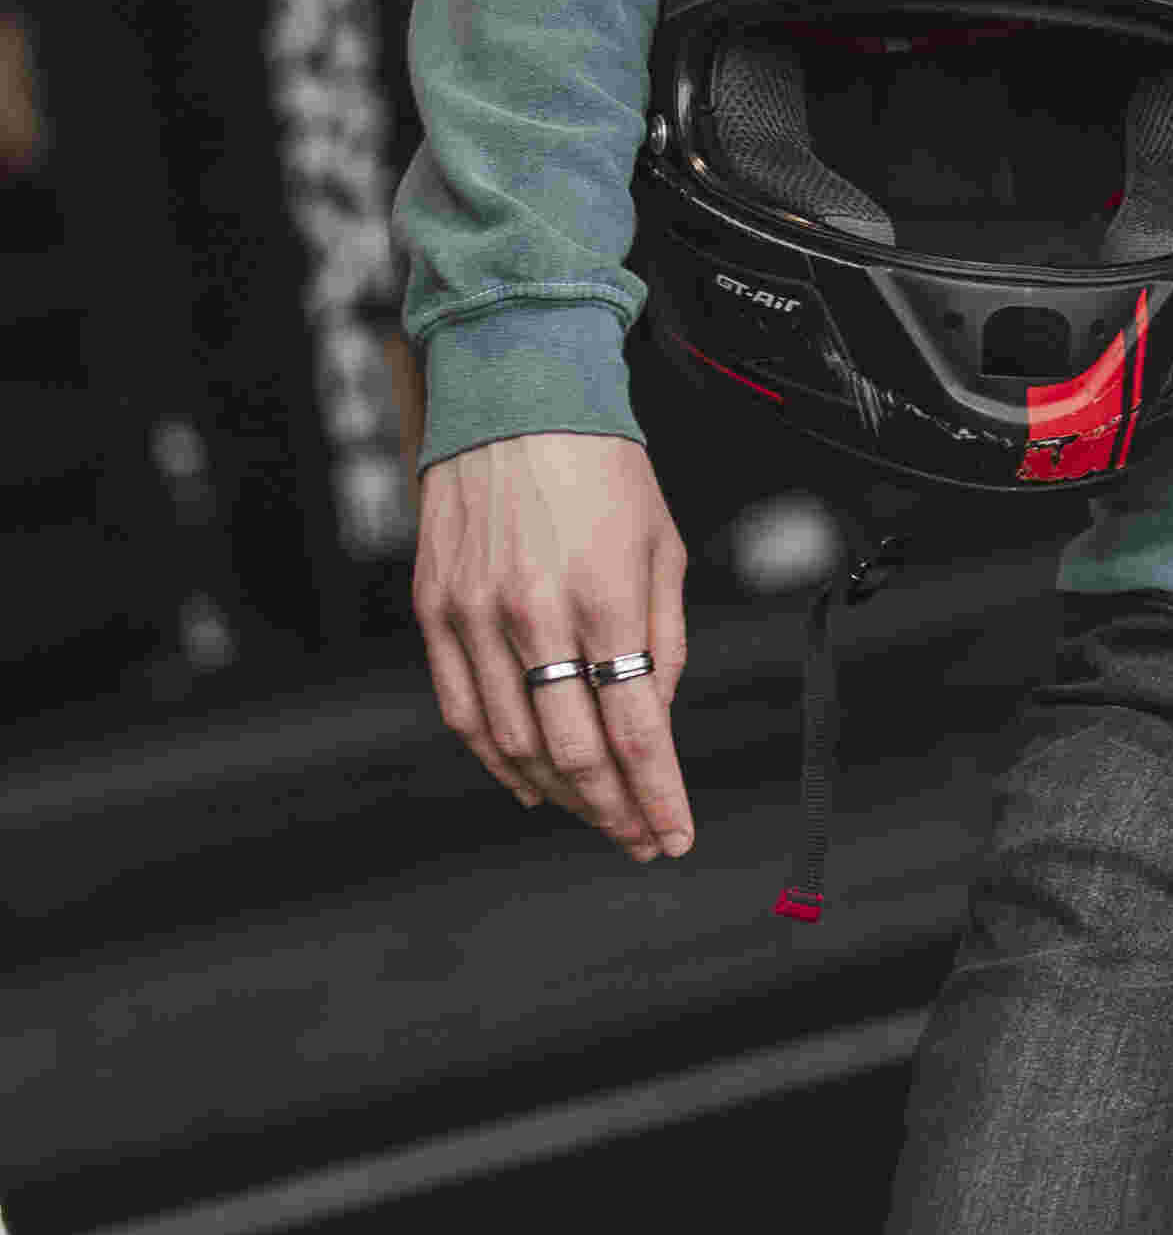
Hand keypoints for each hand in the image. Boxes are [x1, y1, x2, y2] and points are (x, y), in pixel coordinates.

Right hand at [412, 432, 694, 861]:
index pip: (635, 730)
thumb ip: (663, 640)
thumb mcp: (662, 546)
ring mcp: (476, 616)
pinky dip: (495, 759)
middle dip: (615, 810)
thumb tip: (655, 720)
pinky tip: (530, 783)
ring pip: (514, 743)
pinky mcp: (435, 610)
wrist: (515, 396)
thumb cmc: (601, 466)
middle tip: (640, 838)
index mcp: (605, 598)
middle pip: (575, 751)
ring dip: (561, 793)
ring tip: (597, 814)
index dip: (657, 796)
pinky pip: (462, 711)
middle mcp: (535, 615)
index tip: (674, 834)